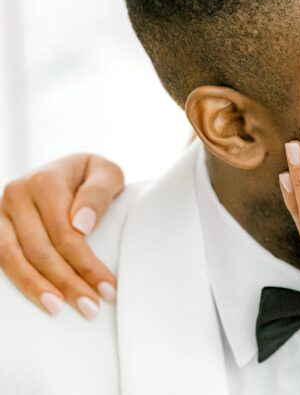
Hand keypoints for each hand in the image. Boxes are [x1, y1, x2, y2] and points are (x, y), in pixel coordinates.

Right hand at [0, 154, 123, 316]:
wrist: (65, 169)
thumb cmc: (90, 176)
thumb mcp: (106, 173)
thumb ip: (98, 194)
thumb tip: (81, 226)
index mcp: (45, 181)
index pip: (65, 233)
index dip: (86, 264)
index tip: (108, 289)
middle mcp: (16, 194)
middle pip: (40, 250)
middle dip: (67, 283)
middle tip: (91, 308)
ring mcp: (0, 212)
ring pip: (13, 258)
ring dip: (37, 288)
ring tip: (59, 309)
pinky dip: (16, 280)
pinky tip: (33, 298)